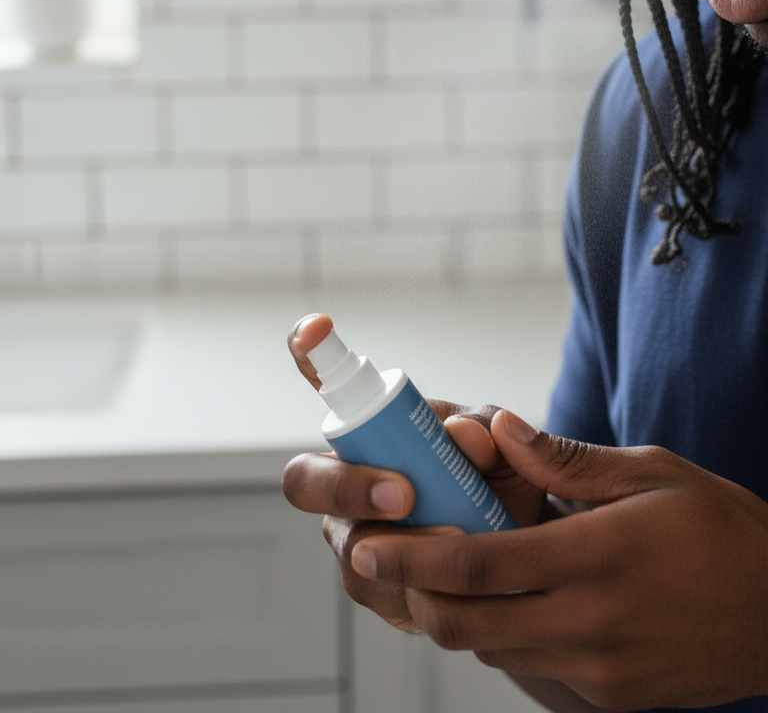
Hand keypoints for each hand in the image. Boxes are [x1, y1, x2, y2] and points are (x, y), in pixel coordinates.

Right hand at [282, 314, 547, 633]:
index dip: (308, 352)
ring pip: (347, 546)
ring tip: (459, 540)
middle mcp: (344, 479)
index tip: (317, 329)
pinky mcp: (376, 590)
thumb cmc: (507, 479)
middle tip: (404, 494)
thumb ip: (489, 435)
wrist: (536, 551)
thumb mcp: (509, 448)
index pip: (326, 381)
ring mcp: (353, 538)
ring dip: (402, 547)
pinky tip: (455, 581)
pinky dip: (420, 587)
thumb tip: (465, 435)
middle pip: (305, 480)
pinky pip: (379, 592)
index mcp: (373, 426)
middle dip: (347, 488)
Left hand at [349, 409, 767, 709]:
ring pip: (491, 650)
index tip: (367, 541)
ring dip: (453, 614)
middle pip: (466, 623)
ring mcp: (599, 671)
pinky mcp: (610, 697)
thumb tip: (497, 427)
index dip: (413, 556)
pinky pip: (533, 667)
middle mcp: (590, 624)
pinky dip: (503, 635)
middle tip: (376, 557)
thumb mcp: (651, 474)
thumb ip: (564, 460)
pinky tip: (504, 597)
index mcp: (597, 558)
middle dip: (410, 592)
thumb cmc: (721, 529)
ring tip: (434, 569)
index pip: (479, 566)